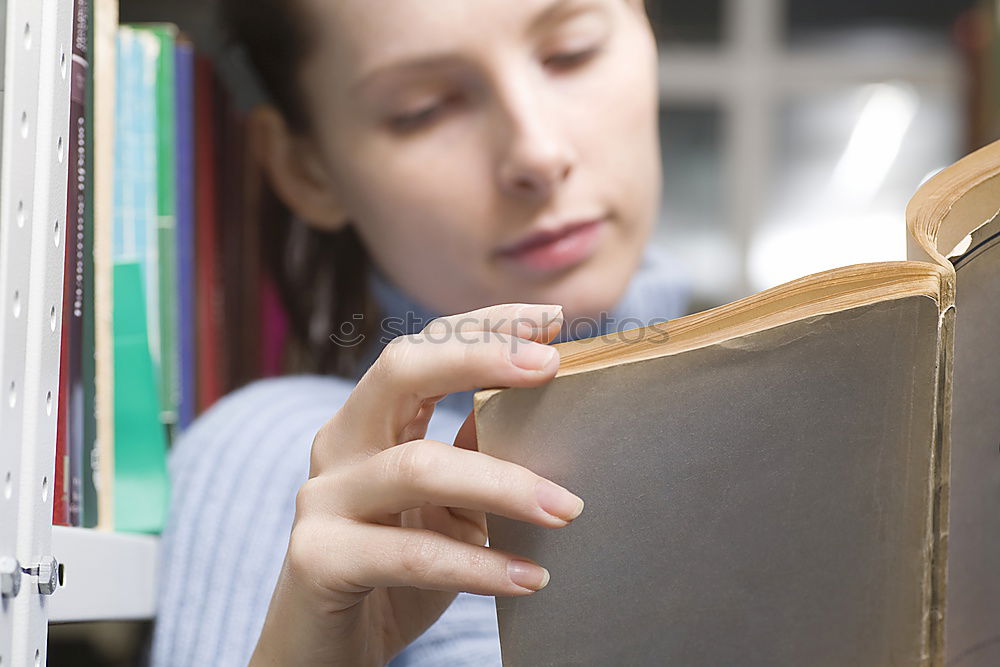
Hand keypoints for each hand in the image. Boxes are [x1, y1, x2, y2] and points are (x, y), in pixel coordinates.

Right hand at [250, 303, 584, 665]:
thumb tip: (546, 410)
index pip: (422, 348)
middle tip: (550, 366)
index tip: (551, 320)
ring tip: (567, 508)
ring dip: (504, 483)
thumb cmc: (396, 570)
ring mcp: (322, 500)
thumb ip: (476, 456)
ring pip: (416, 467)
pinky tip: (530, 577)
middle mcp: (339, 447)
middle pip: (400, 371)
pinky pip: (410, 554)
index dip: (483, 327)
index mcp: (369, 423)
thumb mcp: (447, 506)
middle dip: (480, 357)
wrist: (326, 648)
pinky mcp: (319, 559)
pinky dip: (478, 566)